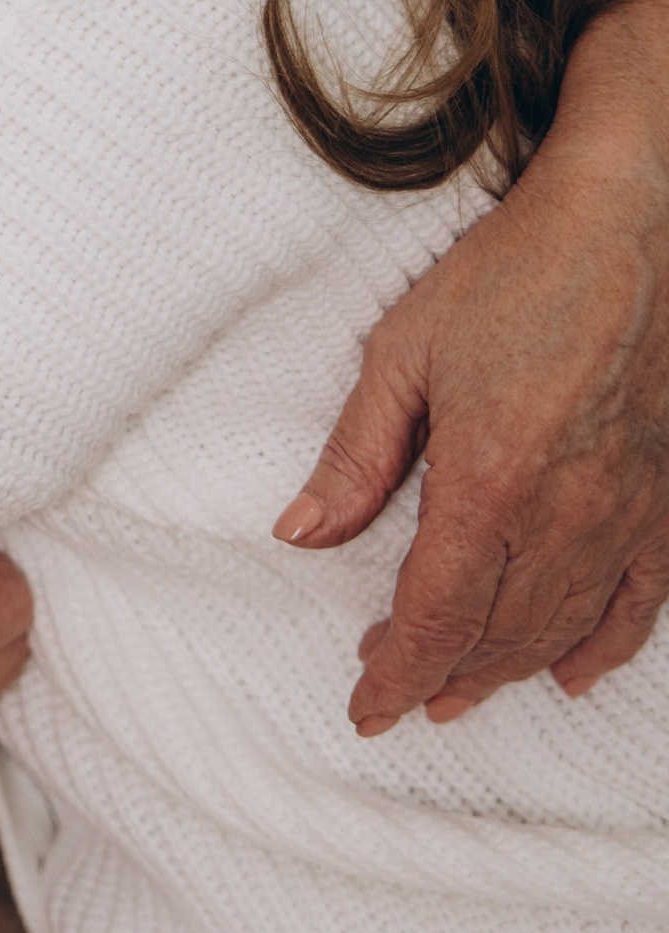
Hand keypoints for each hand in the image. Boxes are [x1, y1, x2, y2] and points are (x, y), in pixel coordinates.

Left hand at [275, 0, 668, 733]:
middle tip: (396, 692)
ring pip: (563, 625)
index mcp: (489, 480)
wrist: (626, 225)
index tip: (366, 707)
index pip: (437, 614)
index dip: (397, 671)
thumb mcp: (402, 352)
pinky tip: (572, 671)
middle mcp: (565, 512)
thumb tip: (300, 534)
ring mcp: (626, 509)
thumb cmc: (509, 274)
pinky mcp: (664, 495)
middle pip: (499, 632)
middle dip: (442, 675)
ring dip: (507, 668)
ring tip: (460, 691)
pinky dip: (603, 645)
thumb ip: (355, 456)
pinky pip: (641, 599)